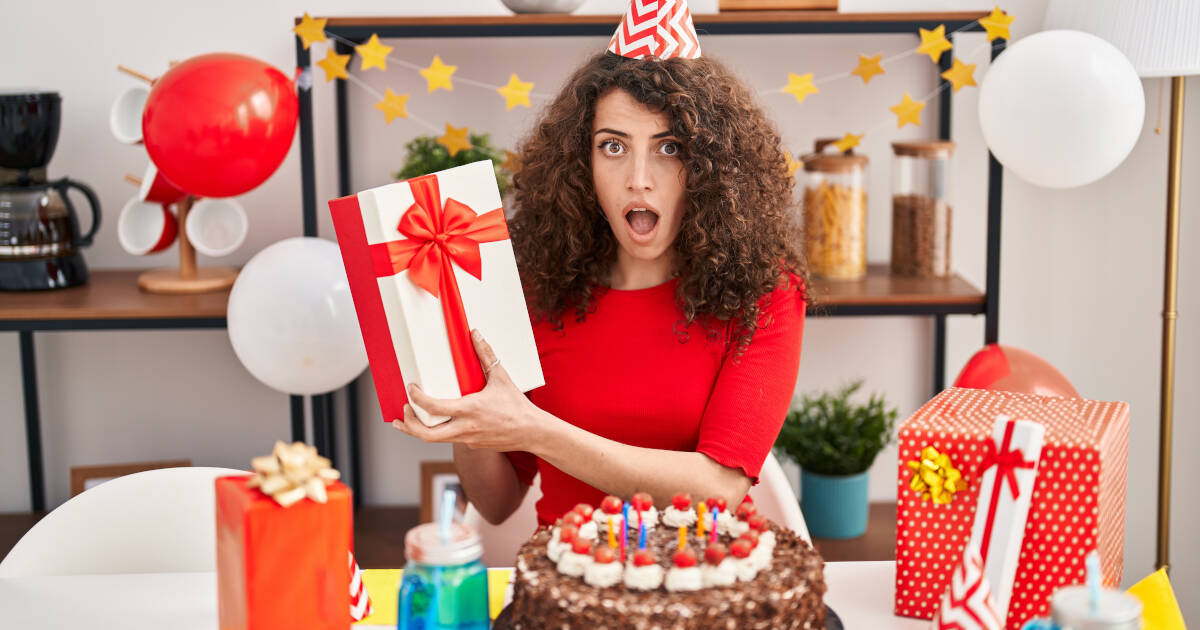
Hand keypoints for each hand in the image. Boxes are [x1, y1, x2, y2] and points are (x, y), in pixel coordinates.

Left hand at [391, 329, 539, 452]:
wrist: (531, 432)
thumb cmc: (517, 405)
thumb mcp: (501, 377)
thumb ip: (486, 355)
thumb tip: (475, 334)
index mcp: (469, 409)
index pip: (433, 407)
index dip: (417, 398)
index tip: (411, 388)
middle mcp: (465, 428)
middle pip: (426, 435)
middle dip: (409, 424)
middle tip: (403, 410)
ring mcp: (467, 439)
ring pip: (435, 440)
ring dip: (418, 430)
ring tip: (407, 420)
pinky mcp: (472, 445)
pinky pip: (450, 439)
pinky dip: (439, 431)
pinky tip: (438, 422)